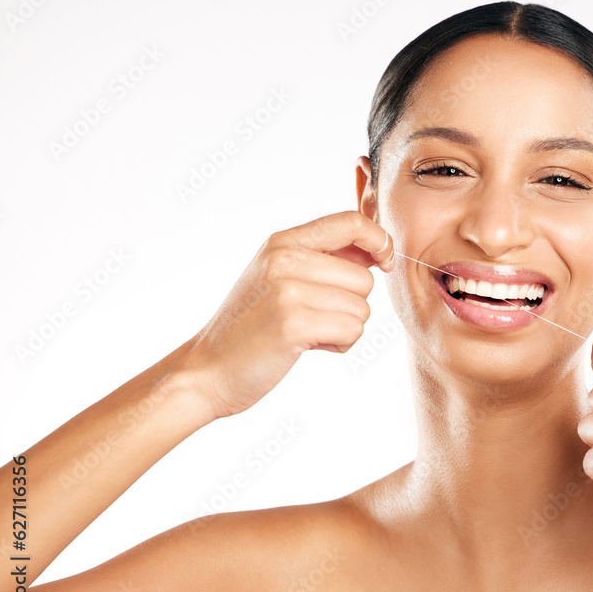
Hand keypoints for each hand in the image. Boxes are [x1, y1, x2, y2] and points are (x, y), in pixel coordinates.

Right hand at [177, 211, 394, 419]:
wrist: (207, 369)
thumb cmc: (252, 327)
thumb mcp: (278, 277)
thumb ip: (323, 258)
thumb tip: (375, 247)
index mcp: (283, 241)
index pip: (351, 222)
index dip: (380, 240)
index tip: (384, 261)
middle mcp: (284, 258)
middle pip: (364, 278)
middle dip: (351, 305)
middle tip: (316, 318)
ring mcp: (288, 289)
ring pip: (362, 308)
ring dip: (345, 328)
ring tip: (309, 332)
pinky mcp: (293, 323)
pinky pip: (352, 331)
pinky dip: (339, 345)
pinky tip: (309, 346)